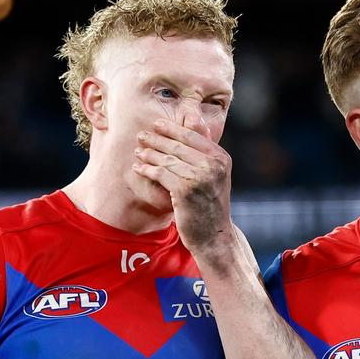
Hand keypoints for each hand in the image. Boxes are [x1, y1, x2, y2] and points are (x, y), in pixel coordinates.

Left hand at [132, 119, 232, 252]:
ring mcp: (200, 178)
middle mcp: (213, 165)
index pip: (193, 136)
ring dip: (149, 154)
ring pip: (167, 159)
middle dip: (157, 139)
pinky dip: (147, 170)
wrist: (214, 235)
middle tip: (141, 135)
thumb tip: (195, 123)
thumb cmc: (211, 205)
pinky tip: (138, 168)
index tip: (157, 124)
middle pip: (178, 146)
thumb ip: (205, 153)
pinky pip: (161, 174)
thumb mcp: (215, 176)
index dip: (172, 129)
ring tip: (138, 151)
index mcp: (221, 158)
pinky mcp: (185, 191)